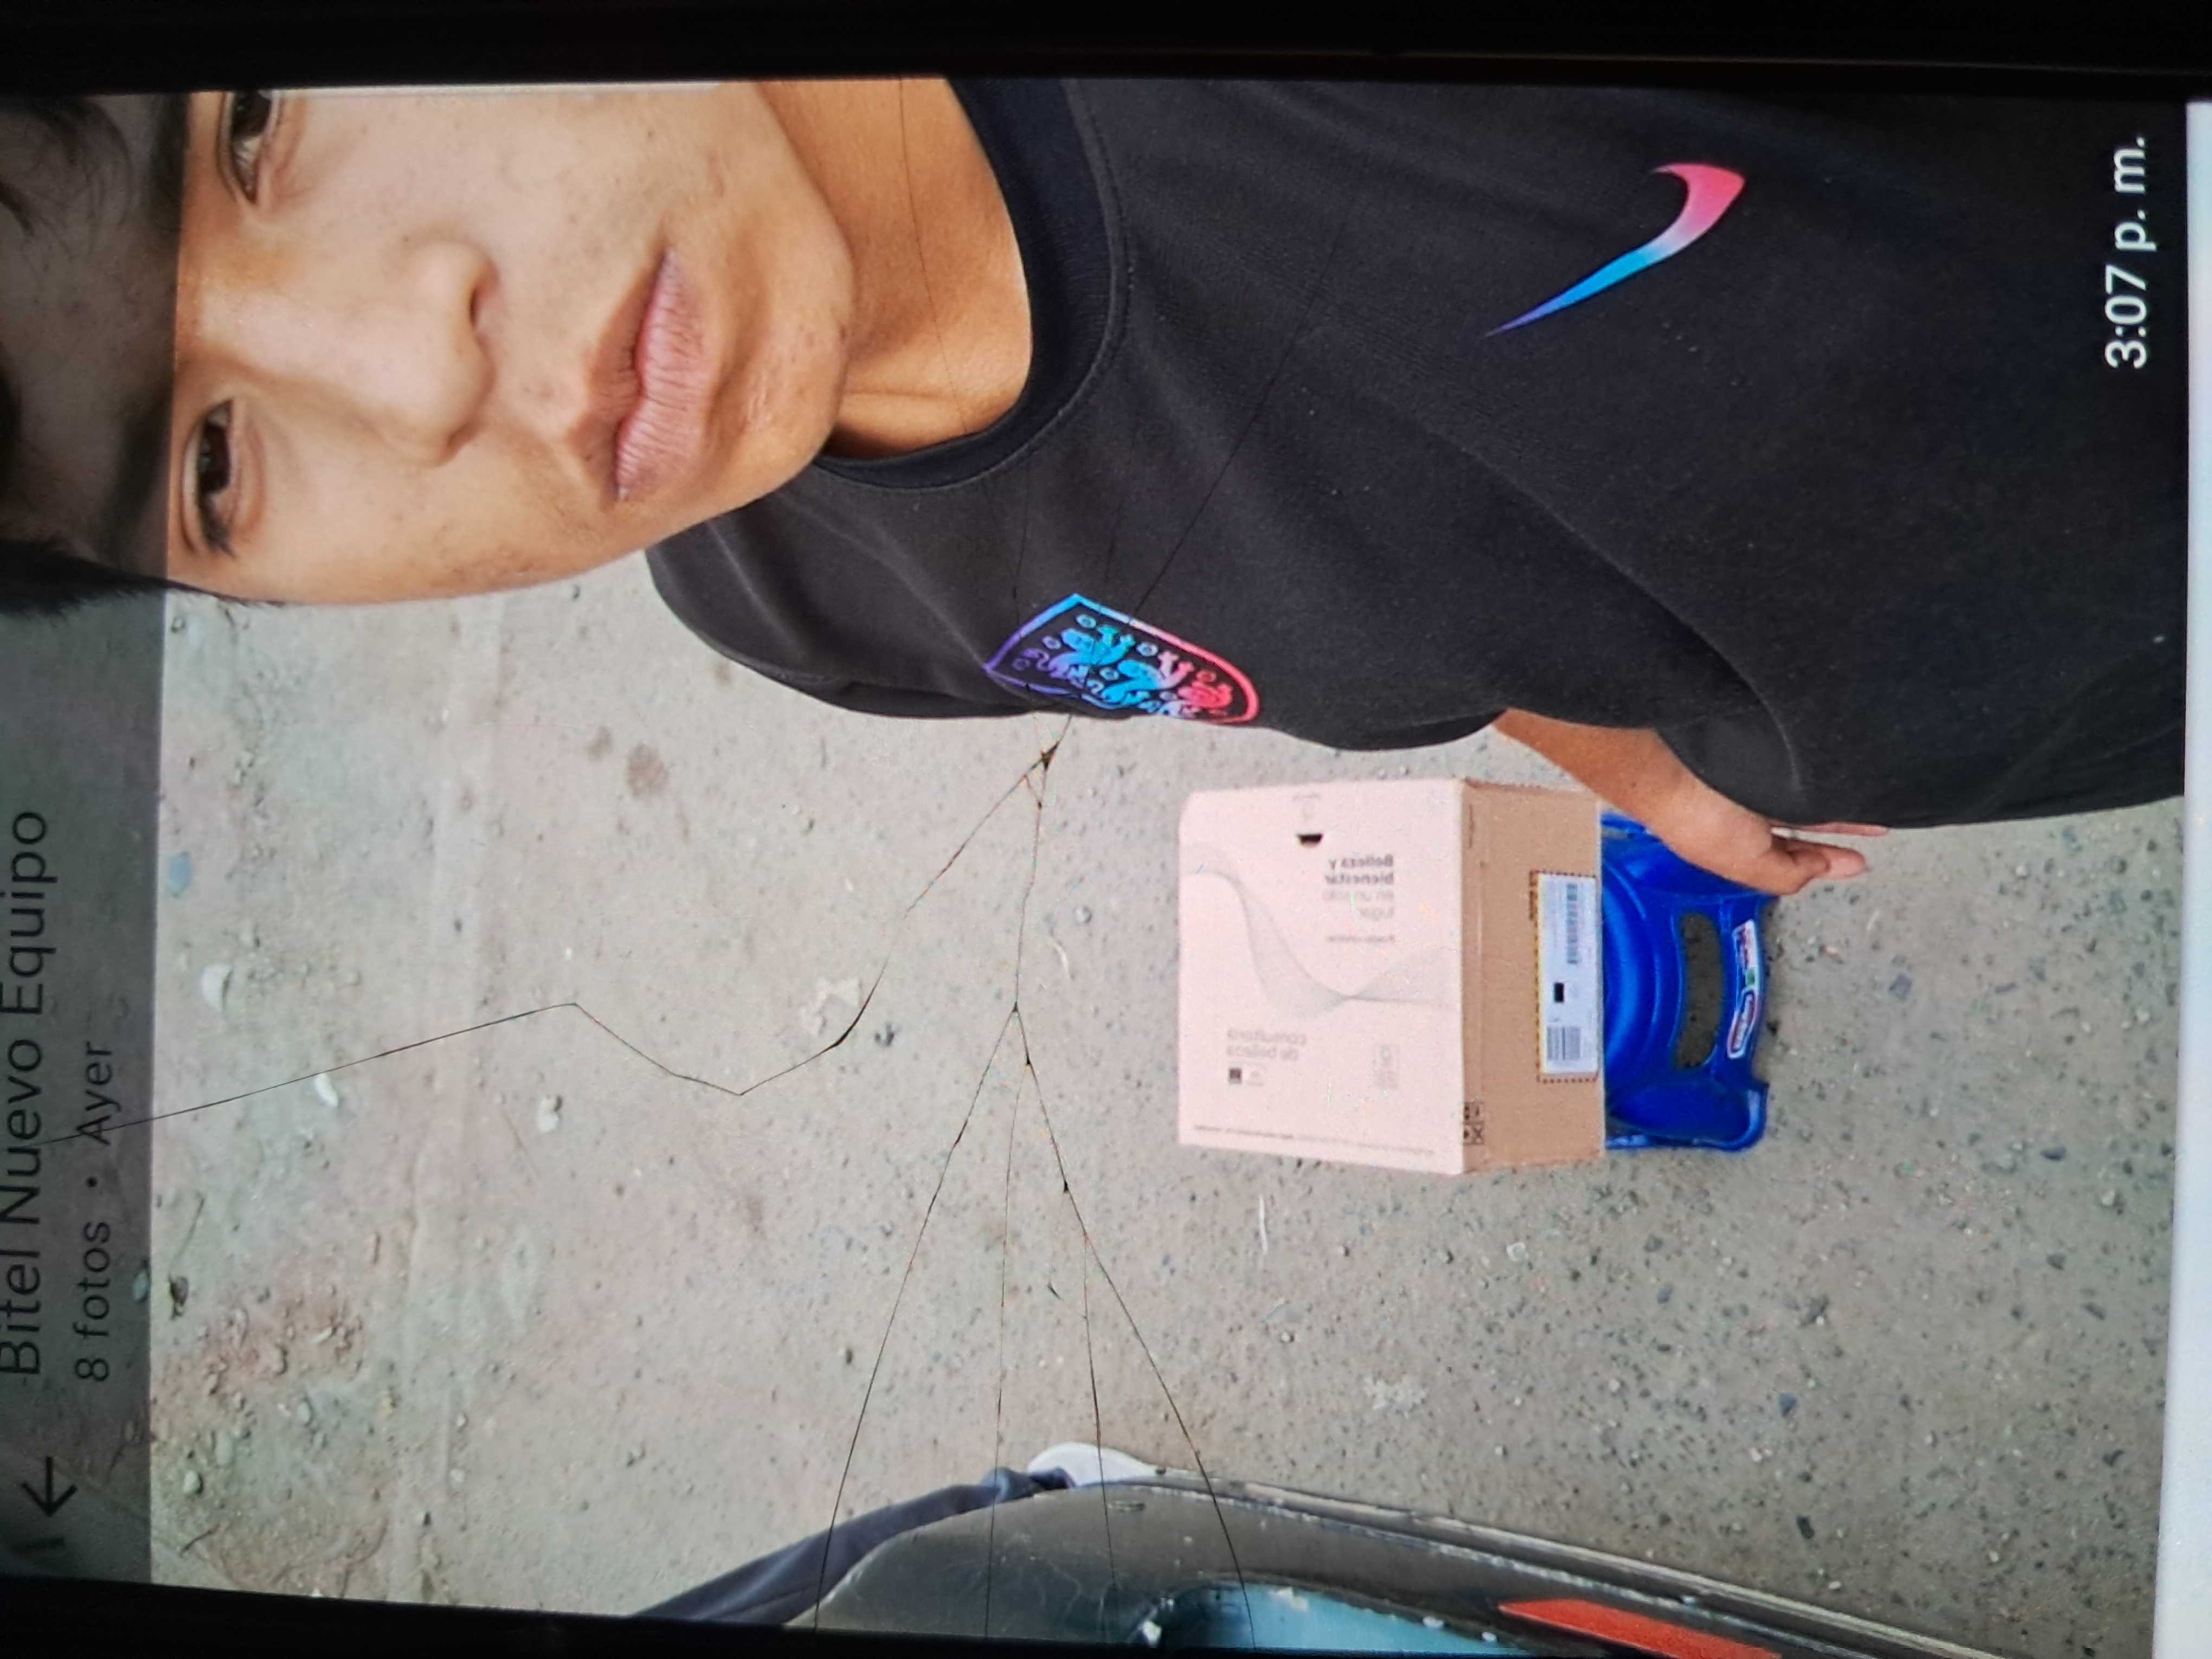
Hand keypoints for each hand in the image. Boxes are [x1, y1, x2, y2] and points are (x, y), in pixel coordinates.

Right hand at [1648, 769, 1885, 895]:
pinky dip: (1822, 758)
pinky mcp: (1761, 740)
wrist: (1669, 762)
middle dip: (1840, 824)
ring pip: (1806, 783)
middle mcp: (1747, 803)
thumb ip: (1784, 875)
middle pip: (1805, 816)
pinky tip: (1842, 758)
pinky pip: (1802, 752)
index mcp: (1739, 838)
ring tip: (1873, 789)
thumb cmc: (1686, 811)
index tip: (1858, 861)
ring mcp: (1754, 770)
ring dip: (1837, 789)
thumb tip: (1824, 868)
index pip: (1791, 852)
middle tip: (1877, 826)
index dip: (1825, 858)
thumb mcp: (1744, 864)